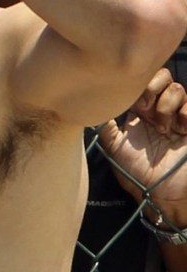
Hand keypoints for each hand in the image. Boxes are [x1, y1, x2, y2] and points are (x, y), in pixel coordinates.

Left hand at [98, 68, 186, 223]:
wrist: (160, 194)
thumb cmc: (136, 173)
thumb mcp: (113, 147)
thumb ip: (105, 125)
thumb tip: (94, 105)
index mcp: (138, 113)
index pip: (140, 82)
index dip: (136, 85)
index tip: (132, 104)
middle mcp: (158, 111)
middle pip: (161, 77)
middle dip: (152, 87)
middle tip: (144, 109)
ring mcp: (177, 118)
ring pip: (177, 88)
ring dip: (166, 104)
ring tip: (161, 128)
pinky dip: (185, 113)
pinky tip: (180, 129)